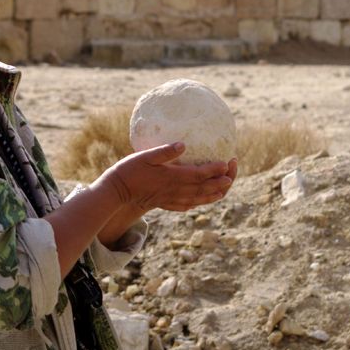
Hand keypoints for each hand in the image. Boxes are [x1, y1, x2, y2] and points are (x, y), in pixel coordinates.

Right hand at [96, 143, 236, 213]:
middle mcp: (176, 190)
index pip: (201, 174)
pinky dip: (200, 202)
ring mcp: (172, 199)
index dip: (216, 169)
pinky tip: (203, 200)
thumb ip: (165, 151)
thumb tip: (183, 144)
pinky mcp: (166, 203)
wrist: (117, 193)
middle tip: (232, 171)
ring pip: (200, 199)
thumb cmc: (129, 171)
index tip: (227, 162)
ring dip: (215, 193)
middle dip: (222, 181)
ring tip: (226, 187)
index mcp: (173, 177)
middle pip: (206, 188)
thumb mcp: (145, 156)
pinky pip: (189, 205)